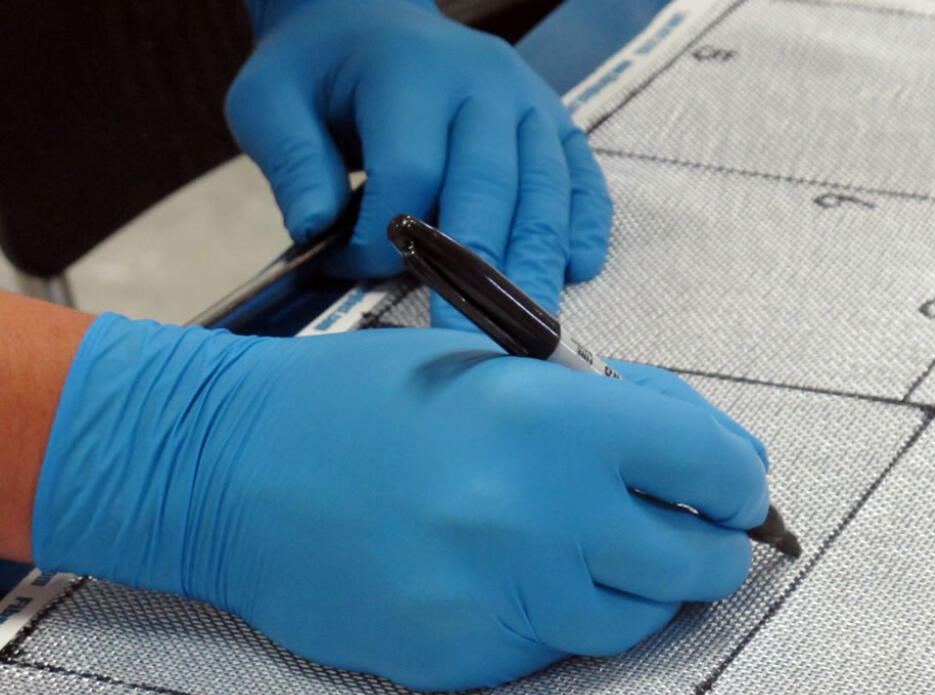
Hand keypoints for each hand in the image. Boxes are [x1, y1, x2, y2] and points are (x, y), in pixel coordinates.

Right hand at [33, 316, 768, 690]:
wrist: (229, 467)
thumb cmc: (359, 401)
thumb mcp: (496, 365)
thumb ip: (613, 409)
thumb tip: (714, 455)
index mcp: (550, 418)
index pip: (713, 466)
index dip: (740, 479)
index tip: (736, 487)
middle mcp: (536, 514)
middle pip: (696, 563)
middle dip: (711, 547)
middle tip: (699, 532)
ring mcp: (498, 596)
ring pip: (634, 622)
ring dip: (641, 588)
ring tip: (604, 550)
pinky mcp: (461, 656)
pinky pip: (554, 649)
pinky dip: (562, 616)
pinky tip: (524, 576)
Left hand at [227, 0, 613, 327]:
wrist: (368, 22)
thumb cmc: (320, 76)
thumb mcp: (271, 101)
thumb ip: (291, 162)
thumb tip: (316, 232)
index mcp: (411, 71)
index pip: (409, 172)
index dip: (382, 237)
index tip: (347, 270)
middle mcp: (483, 81)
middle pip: (489, 189)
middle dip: (479, 275)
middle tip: (470, 346)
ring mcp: (529, 102)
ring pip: (542, 194)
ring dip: (535, 267)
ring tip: (528, 333)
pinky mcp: (557, 122)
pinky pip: (582, 179)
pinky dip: (586, 226)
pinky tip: (575, 270)